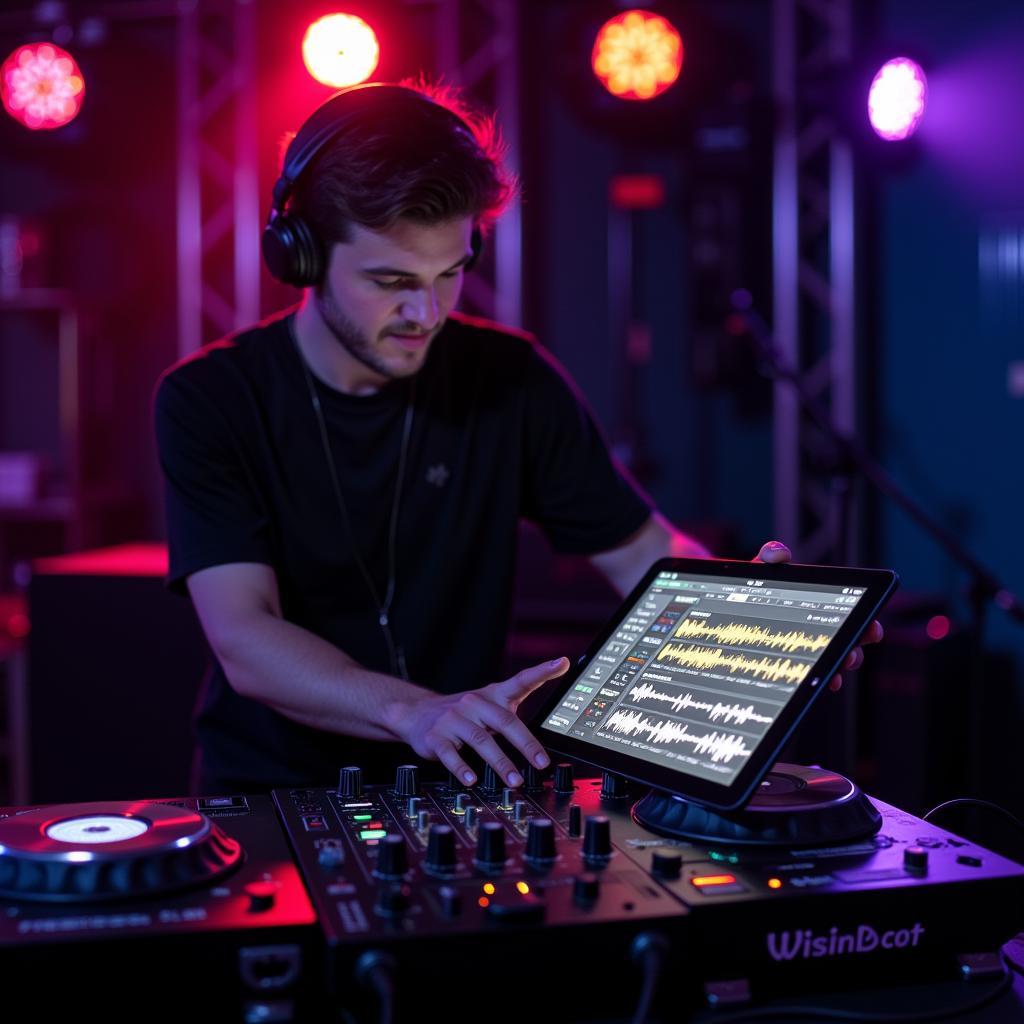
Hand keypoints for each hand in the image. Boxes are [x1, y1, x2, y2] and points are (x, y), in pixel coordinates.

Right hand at [383, 658, 567, 786]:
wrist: (417, 712)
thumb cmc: (462, 713)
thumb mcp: (488, 704)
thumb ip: (513, 713)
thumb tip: (542, 736)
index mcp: (492, 695)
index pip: (520, 680)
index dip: (541, 671)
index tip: (560, 663)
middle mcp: (474, 703)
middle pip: (504, 721)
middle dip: (526, 744)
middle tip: (541, 762)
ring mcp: (454, 719)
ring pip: (481, 740)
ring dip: (500, 763)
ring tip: (514, 780)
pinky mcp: (436, 737)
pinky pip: (451, 754)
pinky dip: (463, 768)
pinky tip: (472, 780)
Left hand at [753, 540, 883, 691]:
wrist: (723, 600)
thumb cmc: (749, 585)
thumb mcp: (759, 569)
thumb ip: (770, 556)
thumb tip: (779, 554)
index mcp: (816, 602)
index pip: (848, 613)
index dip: (864, 621)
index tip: (871, 629)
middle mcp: (816, 626)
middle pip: (845, 641)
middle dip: (853, 649)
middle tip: (851, 655)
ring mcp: (802, 647)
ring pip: (830, 659)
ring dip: (838, 666)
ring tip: (837, 671)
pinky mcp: (785, 662)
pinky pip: (809, 673)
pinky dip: (820, 678)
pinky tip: (824, 683)